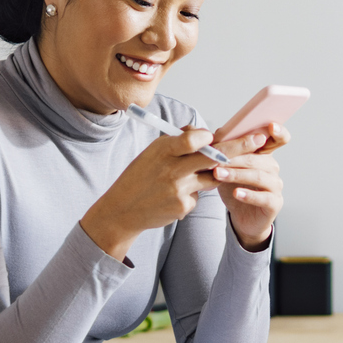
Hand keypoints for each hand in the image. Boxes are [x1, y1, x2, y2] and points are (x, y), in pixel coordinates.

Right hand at [81, 125, 221, 260]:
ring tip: (188, 178)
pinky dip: (190, 195)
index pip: (193, 140)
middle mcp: (171, 170)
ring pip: (210, 178)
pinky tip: (173, 197)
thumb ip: (178, 140)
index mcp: (162, 151)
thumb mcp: (152, 152)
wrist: (123, 209)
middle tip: (217, 157)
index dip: (206, 137)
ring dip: (205, 177)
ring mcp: (178, 190)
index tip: (209, 139)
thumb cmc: (140, 176)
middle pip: (210, 159)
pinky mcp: (183, 206)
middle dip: (219, 156)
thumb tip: (203, 132)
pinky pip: (198, 196)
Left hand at [208, 122, 287, 249]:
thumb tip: (207, 132)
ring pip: (259, 176)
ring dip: (237, 174)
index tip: (271, 126)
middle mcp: (272, 168)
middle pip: (259, 158)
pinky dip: (248, 194)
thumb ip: (222, 149)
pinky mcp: (274, 203)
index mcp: (264, 155)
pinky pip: (263, 197)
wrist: (241, 217)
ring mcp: (275, 186)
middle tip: (218, 158)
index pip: (278, 139)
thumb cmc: (234, 187)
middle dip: (237, 157)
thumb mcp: (226, 167)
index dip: (278, 131)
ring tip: (219, 175)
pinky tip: (236, 193)